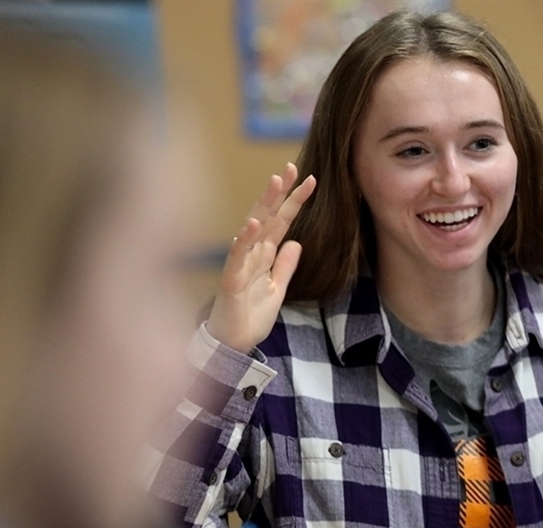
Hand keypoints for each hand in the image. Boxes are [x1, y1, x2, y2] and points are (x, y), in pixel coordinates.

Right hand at [206, 163, 315, 352]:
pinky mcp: (232, 279)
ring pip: (253, 228)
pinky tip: (254, 224)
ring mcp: (240, 264)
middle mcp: (252, 253)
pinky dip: (245, 239)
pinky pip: (238, 255)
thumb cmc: (250, 316)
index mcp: (264, 255)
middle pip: (268, 216)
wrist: (232, 345)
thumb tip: (297, 243)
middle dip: (280, 192)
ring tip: (275, 182)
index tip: (310, 180)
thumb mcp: (277, 289)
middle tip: (292, 167)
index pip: (282, 221)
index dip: (295, 201)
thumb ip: (285, 266)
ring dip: (264, 205)